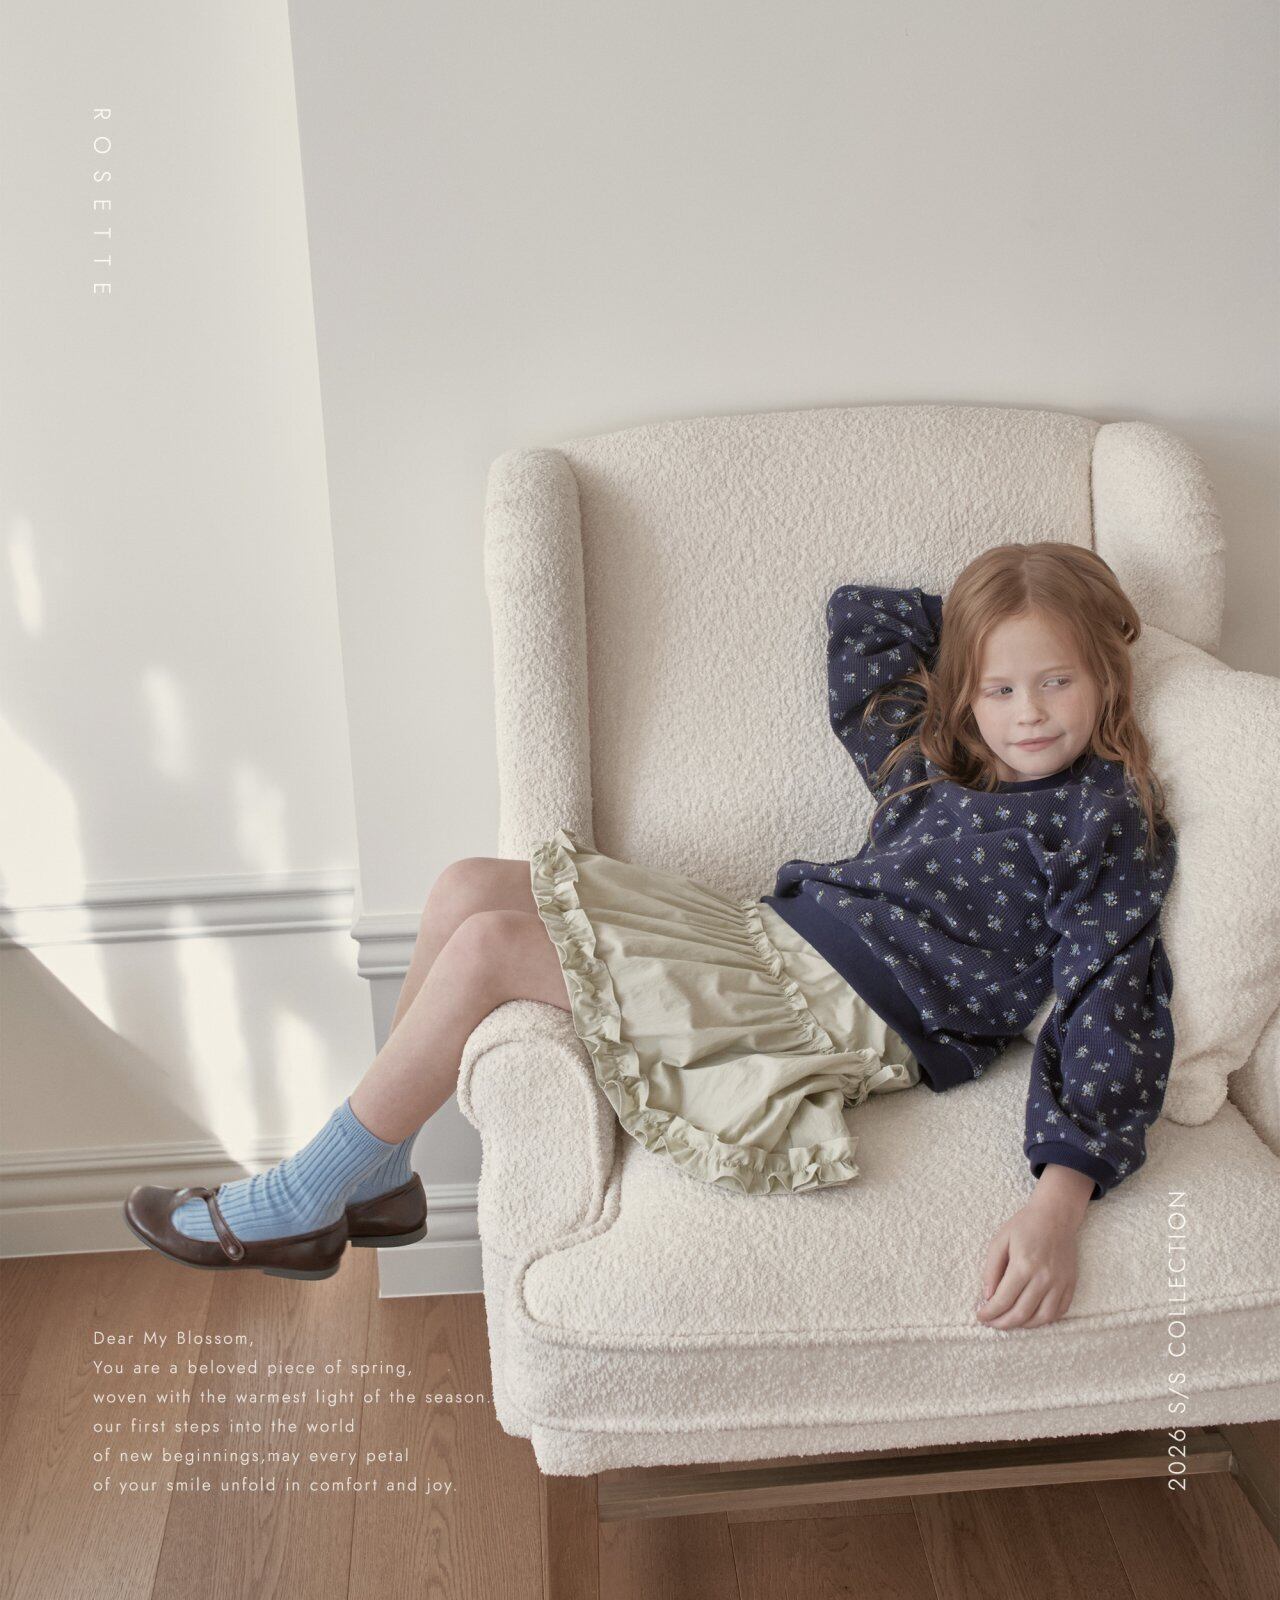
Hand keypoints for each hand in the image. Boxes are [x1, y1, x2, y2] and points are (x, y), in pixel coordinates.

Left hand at [975, 1171, 1089, 1328]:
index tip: (980, 1316)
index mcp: (1023, 1265)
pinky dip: (1044, 1320)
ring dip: (1023, 1326)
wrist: (1055, 1215)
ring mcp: (1060, 1283)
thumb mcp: (999, 1241)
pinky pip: (1059, 1312)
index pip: (1003, 1300)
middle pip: (1021, 1314)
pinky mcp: (1070, 1284)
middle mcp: (1044, 1278)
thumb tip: (987, 1296)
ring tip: (1009, 1321)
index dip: (989, 1313)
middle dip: (1002, 1323)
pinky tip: (1031, 1316)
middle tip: (991, 1323)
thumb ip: (991, 1270)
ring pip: (1042, 1318)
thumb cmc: (1024, 1226)